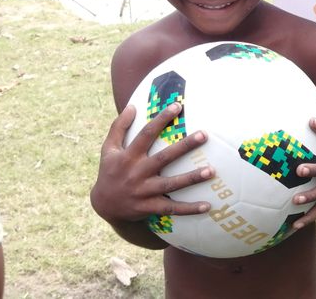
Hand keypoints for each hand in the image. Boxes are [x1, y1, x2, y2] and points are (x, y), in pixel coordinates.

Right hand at [90, 103, 213, 223]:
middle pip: (163, 158)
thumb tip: (132, 105)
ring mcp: (144, 192)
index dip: (161, 119)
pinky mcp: (149, 207)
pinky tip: (208, 206)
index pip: (145, 134)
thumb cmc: (110, 171)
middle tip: (204, 135)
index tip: (178, 106)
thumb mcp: (108, 149)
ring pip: (170, 184)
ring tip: (211, 171)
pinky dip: (189, 209)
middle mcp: (137, 173)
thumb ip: (119, 127)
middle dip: (184, 146)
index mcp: (128, 156)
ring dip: (191, 178)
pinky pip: (172, 208)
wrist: (104, 205)